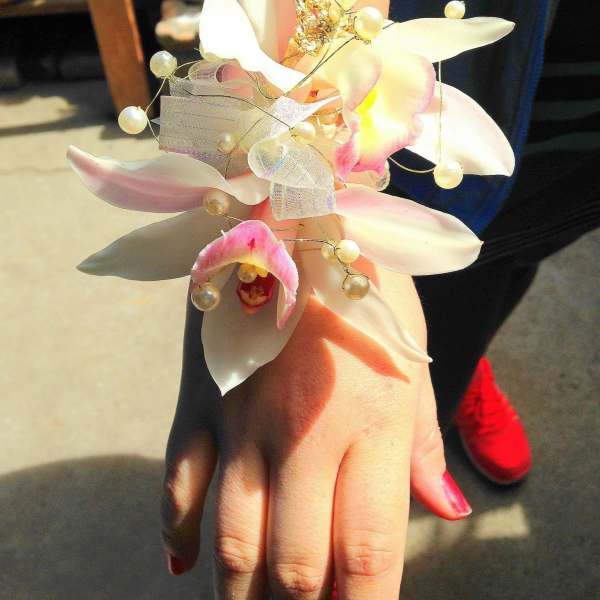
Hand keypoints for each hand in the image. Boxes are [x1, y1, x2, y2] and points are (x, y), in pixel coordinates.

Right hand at [160, 269, 470, 599]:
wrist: (303, 216)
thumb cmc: (371, 290)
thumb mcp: (414, 358)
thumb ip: (425, 442)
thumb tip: (447, 509)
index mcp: (373, 424)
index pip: (369, 553)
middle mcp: (305, 433)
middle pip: (297, 562)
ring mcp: (244, 418)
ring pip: (234, 536)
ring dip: (240, 591)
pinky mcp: (202, 398)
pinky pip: (178, 479)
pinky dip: (176, 529)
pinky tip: (182, 564)